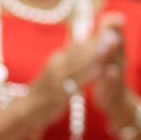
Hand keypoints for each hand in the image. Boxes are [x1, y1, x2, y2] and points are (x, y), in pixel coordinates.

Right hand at [21, 13, 122, 128]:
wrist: (27, 109)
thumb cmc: (45, 90)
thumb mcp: (56, 71)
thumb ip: (68, 60)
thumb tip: (80, 45)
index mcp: (57, 60)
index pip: (77, 46)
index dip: (93, 38)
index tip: (108, 30)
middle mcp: (57, 66)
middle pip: (79, 52)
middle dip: (97, 43)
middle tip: (113, 34)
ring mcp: (58, 79)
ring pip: (79, 64)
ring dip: (95, 55)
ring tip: (110, 47)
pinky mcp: (59, 93)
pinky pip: (76, 82)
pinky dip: (87, 75)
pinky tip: (99, 70)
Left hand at [90, 12, 133, 121]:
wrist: (116, 100)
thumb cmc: (109, 74)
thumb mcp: (109, 54)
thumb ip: (107, 35)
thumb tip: (110, 15)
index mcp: (117, 51)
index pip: (117, 34)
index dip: (115, 24)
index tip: (115, 13)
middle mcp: (120, 61)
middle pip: (118, 45)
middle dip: (116, 32)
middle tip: (115, 21)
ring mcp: (117, 75)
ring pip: (115, 62)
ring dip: (114, 51)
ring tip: (113, 40)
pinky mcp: (113, 89)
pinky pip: (113, 82)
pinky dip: (111, 76)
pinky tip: (109, 70)